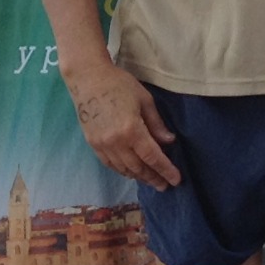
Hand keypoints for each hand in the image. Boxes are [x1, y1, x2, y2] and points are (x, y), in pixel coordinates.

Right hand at [67, 63, 180, 190]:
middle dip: (153, 178)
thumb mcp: (145, 101)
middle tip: (165, 185)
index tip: (176, 180)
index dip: (165, 170)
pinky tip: (132, 172)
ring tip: (152, 180)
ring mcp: (102, 145)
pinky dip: (123, 170)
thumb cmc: (120, 85)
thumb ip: (157, 124)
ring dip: (139, 177)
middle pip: (138, 167)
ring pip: (123, 168)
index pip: (152, 157)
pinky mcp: (92, 144)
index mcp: (131, 130)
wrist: (88, 79)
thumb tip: (169, 142)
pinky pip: (110, 164)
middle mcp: (115, 142)